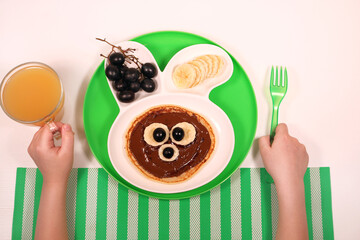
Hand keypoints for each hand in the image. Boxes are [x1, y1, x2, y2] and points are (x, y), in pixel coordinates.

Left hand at [28, 122, 73, 183]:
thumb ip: (68, 136)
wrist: (54, 178)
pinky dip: (47, 136)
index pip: (48, 127)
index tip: (66, 130)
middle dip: (56, 128)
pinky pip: (39, 137)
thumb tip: (66, 126)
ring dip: (52, 131)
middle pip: (44, 128)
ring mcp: (32, 148)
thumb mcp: (68, 151)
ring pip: (41, 131)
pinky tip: (54, 141)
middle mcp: (33, 146)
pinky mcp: (33, 149)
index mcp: (41, 146)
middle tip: (65, 134)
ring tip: (61, 137)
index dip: (59, 125)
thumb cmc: (60, 168)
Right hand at [259, 123, 308, 239]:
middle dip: (281, 142)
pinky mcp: (305, 156)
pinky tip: (288, 163)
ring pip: (292, 144)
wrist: (289, 180)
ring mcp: (301, 148)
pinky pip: (298, 151)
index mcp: (283, 138)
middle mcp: (294, 141)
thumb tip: (267, 137)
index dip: (276, 130)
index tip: (274, 136)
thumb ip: (263, 140)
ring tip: (282, 160)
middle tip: (275, 153)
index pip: (281, 126)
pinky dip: (293, 155)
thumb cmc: (277, 167)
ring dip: (288, 149)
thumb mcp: (263, 152)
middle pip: (286, 136)